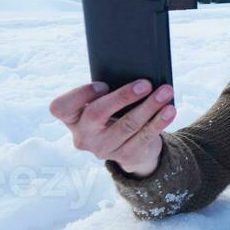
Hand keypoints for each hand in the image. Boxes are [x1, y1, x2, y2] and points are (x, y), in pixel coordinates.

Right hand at [49, 80, 175, 176]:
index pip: (61, 108)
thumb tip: (134, 72)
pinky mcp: (125, 156)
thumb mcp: (105, 103)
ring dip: (148, 106)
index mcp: (72, 118)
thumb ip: (108, 91)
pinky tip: (169, 110)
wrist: (130, 145)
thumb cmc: (114, 113)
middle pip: (96, 114)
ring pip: (127, 125)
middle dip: (122, 96)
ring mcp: (103, 149)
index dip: (80, 94)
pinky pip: (144, 137)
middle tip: (145, 83)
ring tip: (165, 92)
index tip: (103, 84)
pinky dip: (159, 121)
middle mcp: (83, 136)